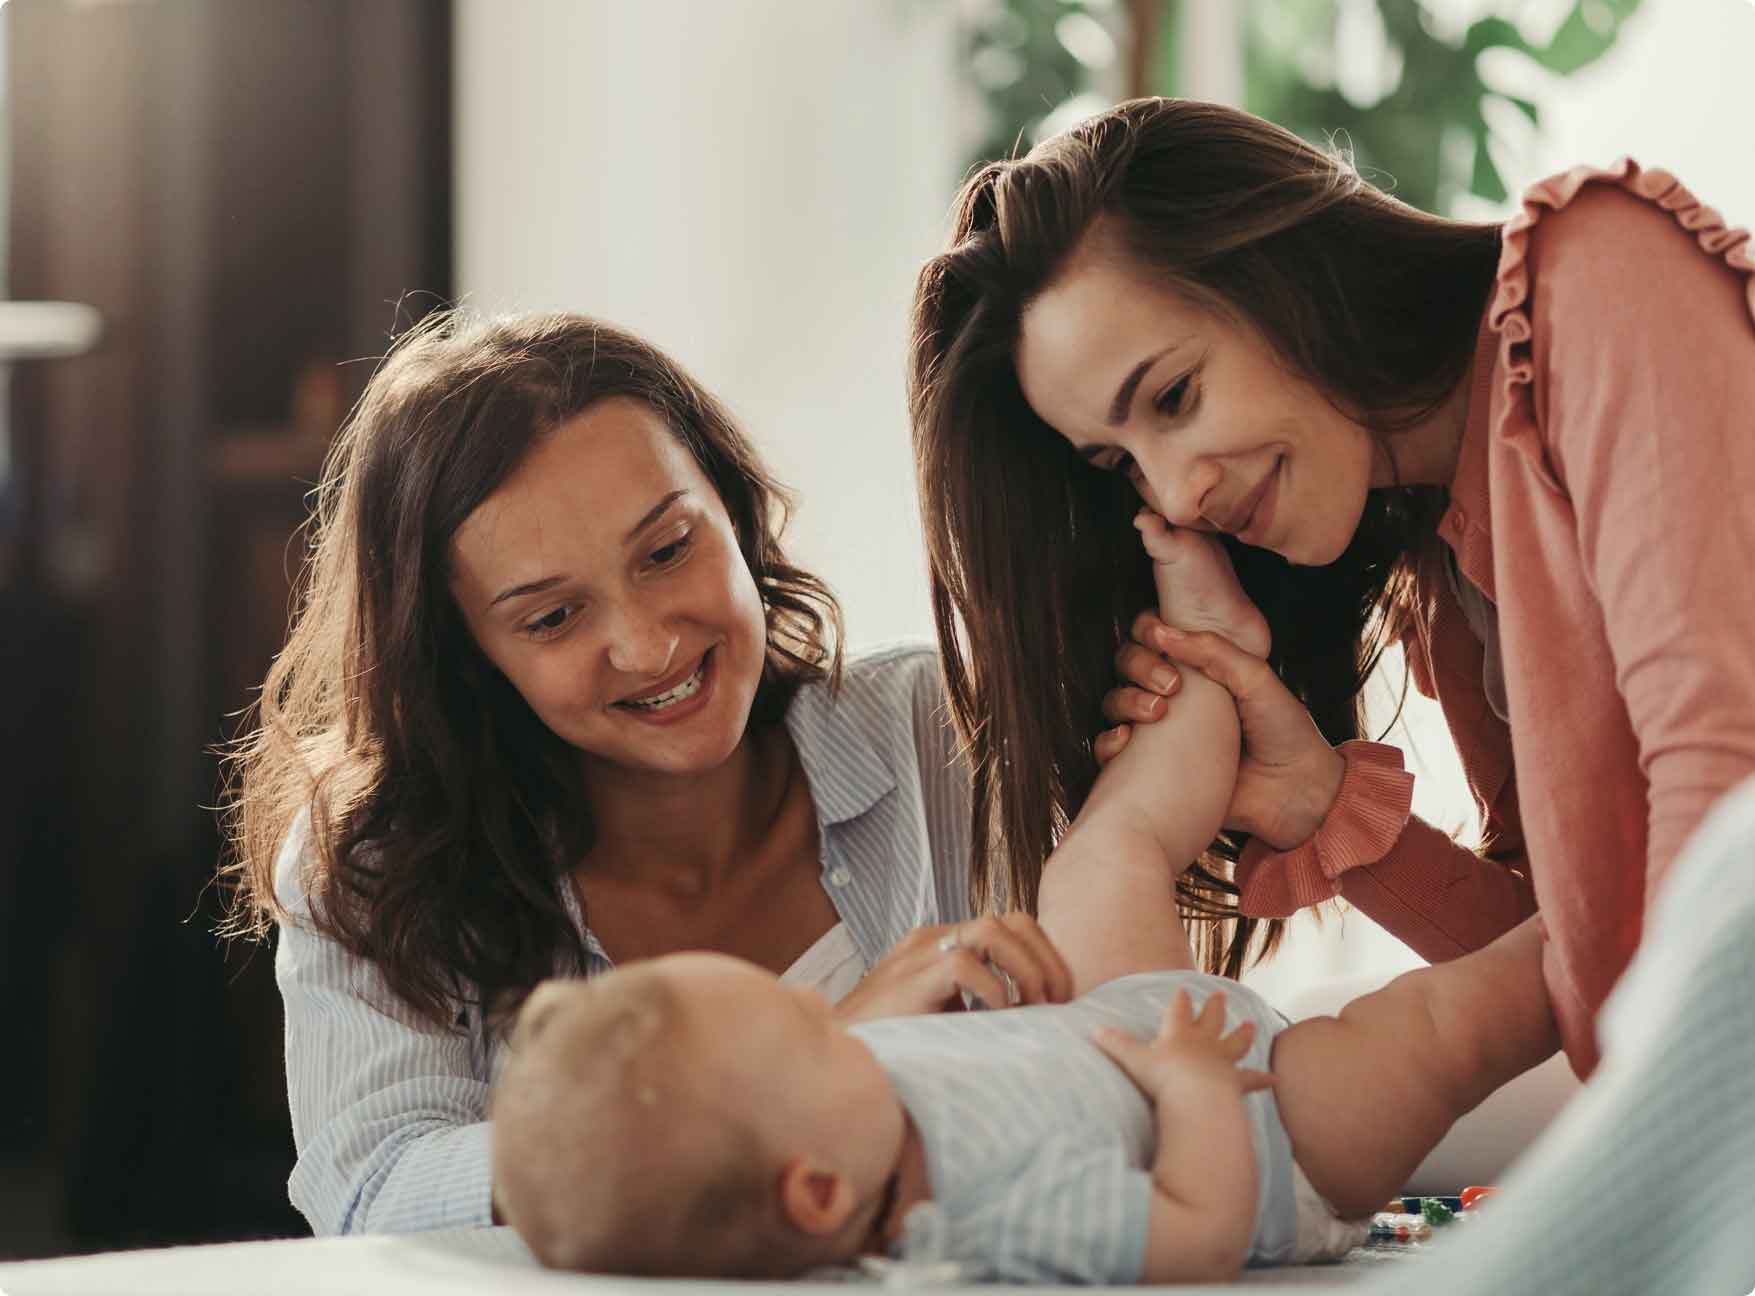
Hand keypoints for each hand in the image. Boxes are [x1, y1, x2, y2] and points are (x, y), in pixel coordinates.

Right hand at [833, 913, 1073, 1023]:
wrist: (836, 1056)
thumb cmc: (893, 1045)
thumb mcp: (945, 1018)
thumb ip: (980, 1008)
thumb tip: (1037, 1021)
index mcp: (943, 945)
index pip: (1011, 926)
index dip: (1045, 955)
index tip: (1060, 998)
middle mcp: (933, 939)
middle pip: (1011, 919)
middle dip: (1046, 959)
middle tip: (1057, 1003)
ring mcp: (919, 954)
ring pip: (992, 928)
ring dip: (1025, 969)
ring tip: (1033, 1007)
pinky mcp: (910, 978)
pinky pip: (963, 963)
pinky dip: (992, 990)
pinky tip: (997, 1018)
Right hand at [1093, 989, 1273, 1100]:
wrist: (1195, 1098)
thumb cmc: (1163, 1078)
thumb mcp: (1133, 1059)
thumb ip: (1116, 1044)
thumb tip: (1093, 1029)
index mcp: (1178, 1034)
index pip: (1179, 1010)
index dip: (1180, 1000)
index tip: (1184, 989)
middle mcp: (1203, 1043)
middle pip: (1210, 1019)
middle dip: (1214, 1007)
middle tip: (1220, 994)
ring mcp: (1222, 1061)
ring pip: (1235, 1042)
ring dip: (1242, 1033)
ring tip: (1251, 1024)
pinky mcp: (1236, 1082)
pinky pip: (1252, 1080)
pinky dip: (1263, 1079)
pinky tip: (1275, 1078)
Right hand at [1097, 612, 1345, 850]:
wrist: (1295, 793)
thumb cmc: (1284, 731)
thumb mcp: (1257, 678)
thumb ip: (1215, 650)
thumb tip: (1163, 631)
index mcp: (1199, 669)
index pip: (1155, 637)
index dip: (1146, 630)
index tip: (1156, 637)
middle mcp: (1175, 696)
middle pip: (1128, 665)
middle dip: (1138, 665)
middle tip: (1170, 685)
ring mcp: (1160, 733)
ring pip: (1116, 703)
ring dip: (1125, 700)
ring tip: (1157, 713)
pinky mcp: (1151, 769)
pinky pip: (1111, 752)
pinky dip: (1109, 744)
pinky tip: (1128, 742)